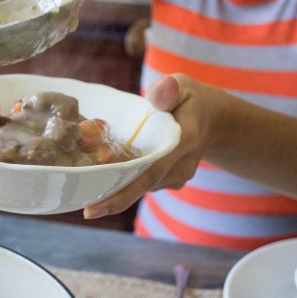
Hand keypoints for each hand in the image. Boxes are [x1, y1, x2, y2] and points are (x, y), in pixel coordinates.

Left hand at [83, 73, 215, 218]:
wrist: (212, 120)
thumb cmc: (188, 100)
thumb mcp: (182, 86)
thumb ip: (168, 89)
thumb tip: (157, 94)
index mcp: (185, 140)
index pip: (151, 170)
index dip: (123, 192)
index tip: (95, 208)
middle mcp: (181, 166)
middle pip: (140, 186)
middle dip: (111, 199)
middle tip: (85, 210)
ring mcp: (175, 178)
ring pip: (139, 186)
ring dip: (114, 186)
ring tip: (88, 185)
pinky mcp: (167, 182)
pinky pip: (141, 184)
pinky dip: (123, 180)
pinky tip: (104, 174)